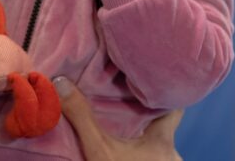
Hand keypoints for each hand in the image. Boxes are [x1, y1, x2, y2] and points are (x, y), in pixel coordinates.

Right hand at [54, 76, 182, 160]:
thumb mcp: (100, 150)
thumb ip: (82, 117)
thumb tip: (61, 81)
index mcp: (162, 140)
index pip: (174, 108)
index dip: (163, 94)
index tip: (148, 81)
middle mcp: (171, 156)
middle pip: (163, 129)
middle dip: (144, 119)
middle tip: (122, 103)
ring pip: (157, 150)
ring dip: (142, 143)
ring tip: (120, 130)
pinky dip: (139, 158)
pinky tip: (124, 157)